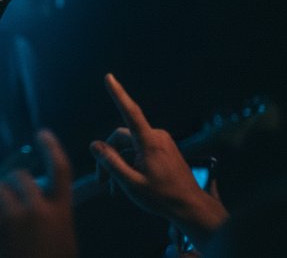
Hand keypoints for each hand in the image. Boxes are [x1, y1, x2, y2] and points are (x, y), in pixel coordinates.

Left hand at [0, 130, 76, 257]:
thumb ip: (54, 218)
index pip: (60, 169)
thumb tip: (41, 200)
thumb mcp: (63, 243)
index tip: (42, 133)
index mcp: (60, 212)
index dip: (51, 147)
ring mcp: (12, 217)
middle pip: (19, 177)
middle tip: (5, 203)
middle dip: (10, 185)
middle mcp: (37, 209)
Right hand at [88, 74, 227, 247]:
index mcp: (150, 142)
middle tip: (102, 180)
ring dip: (119, 162)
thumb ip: (111, 163)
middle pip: (122, 137)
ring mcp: (162, 143)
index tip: (109, 77)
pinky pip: (140, 151)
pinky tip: (126, 182)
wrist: (191, 208)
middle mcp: (157, 137)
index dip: (118, 94)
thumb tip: (95, 145)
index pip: (131, 112)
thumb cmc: (162, 198)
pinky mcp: (164, 150)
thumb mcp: (131, 183)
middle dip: (109, 155)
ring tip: (113, 186)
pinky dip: (130, 163)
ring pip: (130, 146)